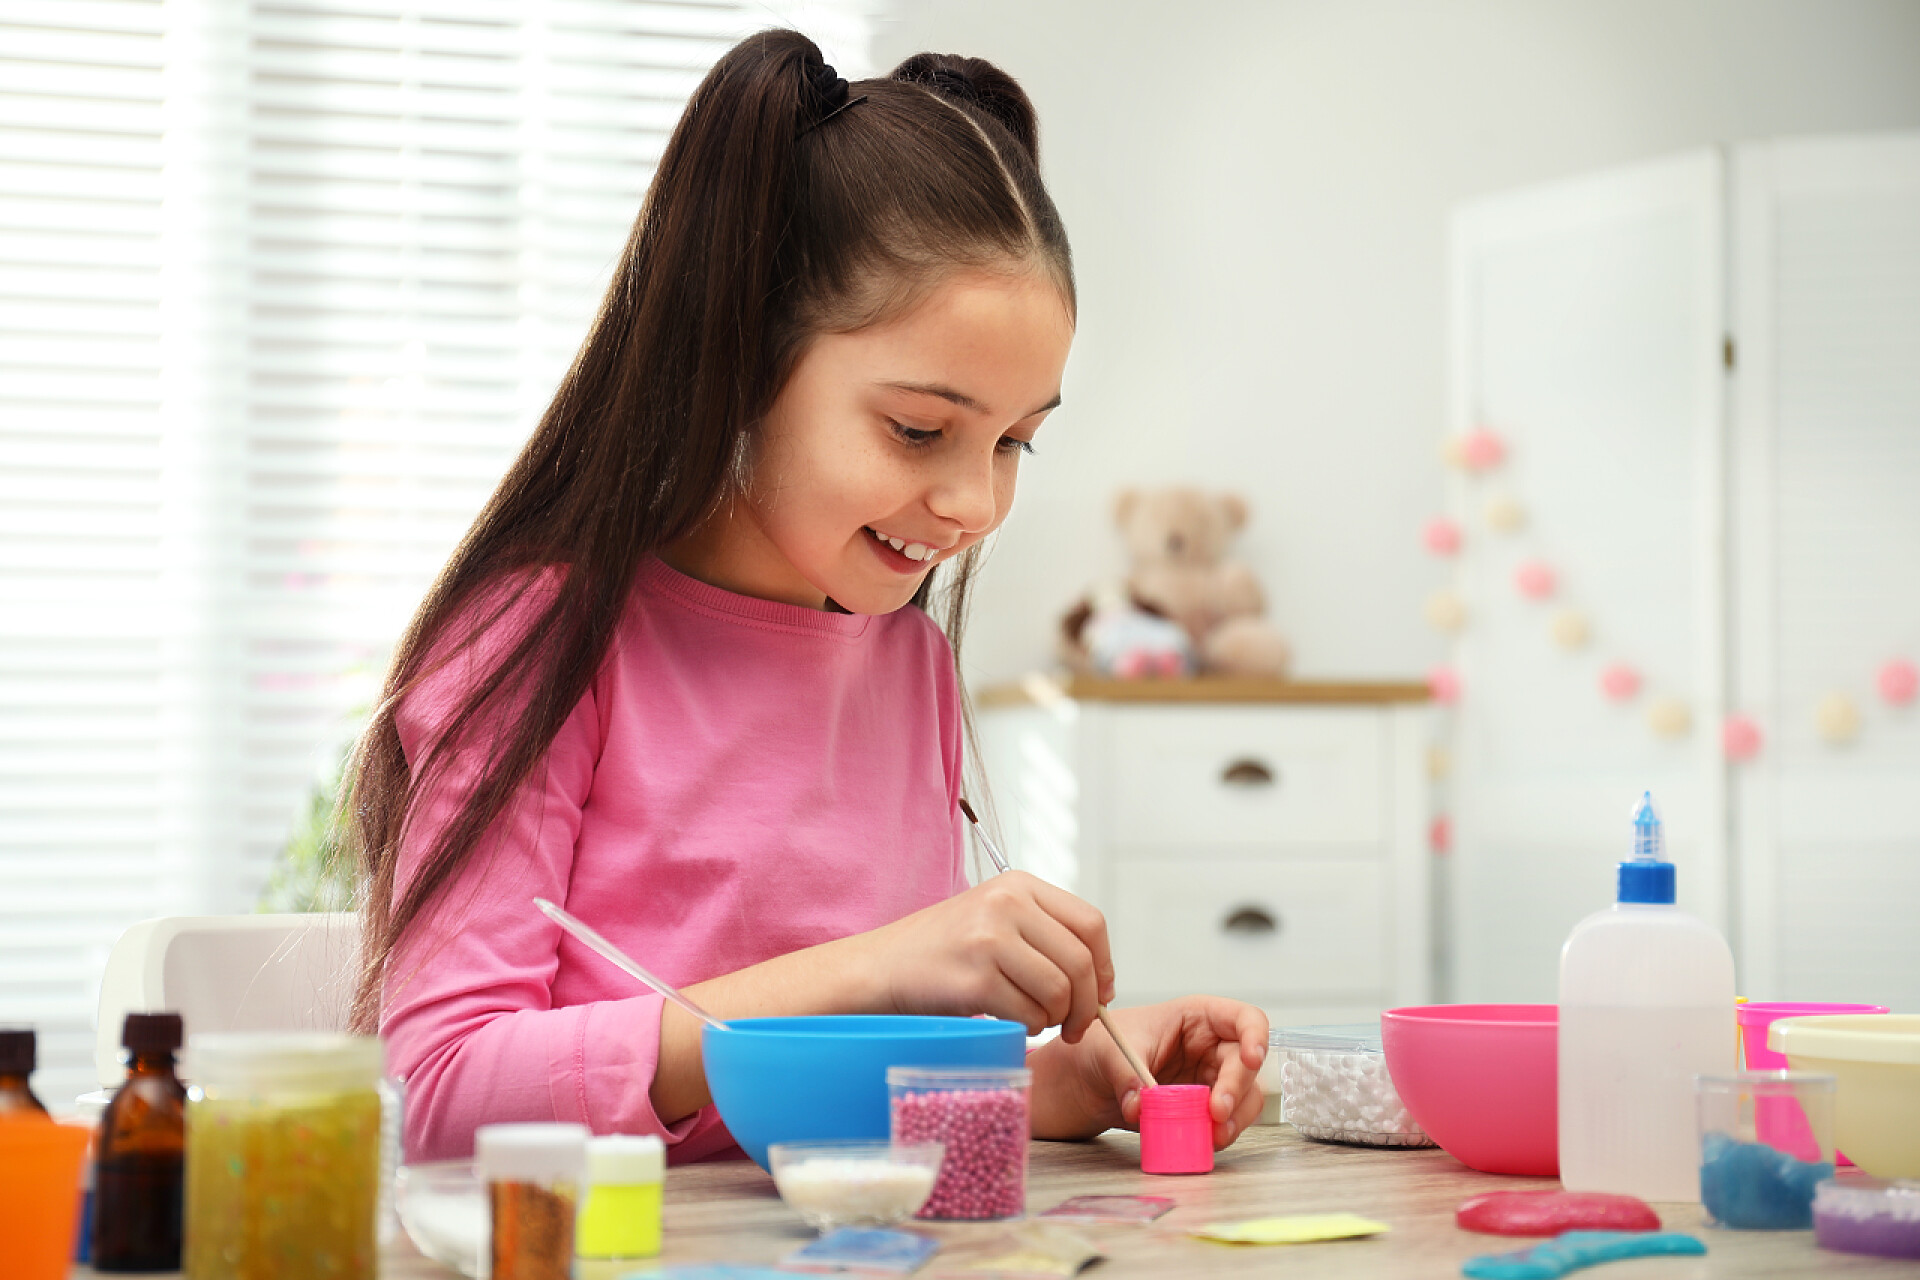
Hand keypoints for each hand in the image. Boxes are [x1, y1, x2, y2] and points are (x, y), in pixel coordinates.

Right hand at [860, 871, 1114, 1042]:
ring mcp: (990, 938)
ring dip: (1055, 1018)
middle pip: (1080, 962)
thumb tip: (1101, 983)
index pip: (1090, 923)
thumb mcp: (996, 919)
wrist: (882, 967)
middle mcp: (1007, 903)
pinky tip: (1009, 1021)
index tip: (1100, 994)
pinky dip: (1028, 1028)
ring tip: (1034, 1019)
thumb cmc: (946, 952)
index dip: (1105, 965)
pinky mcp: (976, 977)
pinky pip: (1030, 1014)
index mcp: (1019, 884)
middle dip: (1086, 1005)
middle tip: (1075, 1027)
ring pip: (1060, 991)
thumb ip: (1046, 935)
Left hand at [1027, 996, 1268, 1148]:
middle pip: (1246, 1065)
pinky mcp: (1201, 1110)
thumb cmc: (1100, 1047)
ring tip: (1214, 1136)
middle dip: (1237, 1089)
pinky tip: (1204, 1142)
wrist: (1084, 1081)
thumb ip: (1126, 1076)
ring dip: (1236, 1118)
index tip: (1251, 1059)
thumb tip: (1140, 1105)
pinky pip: (1225, 1122)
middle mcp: (1210, 1047)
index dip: (1256, 1036)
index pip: (1244, 1018)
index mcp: (1196, 1017)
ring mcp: (1209, 1080)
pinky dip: (1220, 1134)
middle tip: (1215, 1113)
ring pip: (1244, 1097)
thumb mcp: (1108, 1052)